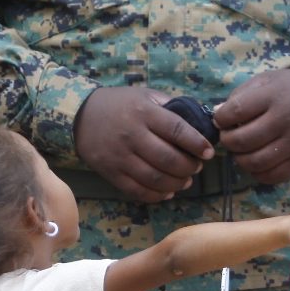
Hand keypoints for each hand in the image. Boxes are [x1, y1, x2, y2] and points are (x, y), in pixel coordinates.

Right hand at [74, 86, 213, 201]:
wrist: (80, 115)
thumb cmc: (120, 104)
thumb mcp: (145, 95)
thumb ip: (170, 106)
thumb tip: (200, 120)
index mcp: (144, 112)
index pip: (177, 130)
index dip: (197, 143)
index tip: (209, 152)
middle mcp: (132, 135)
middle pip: (168, 158)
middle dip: (189, 167)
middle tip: (197, 167)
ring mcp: (120, 156)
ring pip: (155, 178)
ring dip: (176, 183)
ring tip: (186, 181)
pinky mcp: (111, 172)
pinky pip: (137, 190)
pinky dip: (156, 195)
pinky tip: (167, 192)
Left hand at [213, 69, 289, 185]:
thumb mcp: (267, 80)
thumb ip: (241, 95)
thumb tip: (218, 114)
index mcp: (274, 96)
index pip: (236, 111)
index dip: (221, 118)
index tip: (221, 119)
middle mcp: (284, 121)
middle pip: (242, 140)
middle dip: (227, 140)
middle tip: (229, 136)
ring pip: (255, 162)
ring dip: (239, 159)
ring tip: (240, 150)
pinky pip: (272, 176)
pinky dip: (257, 173)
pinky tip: (256, 162)